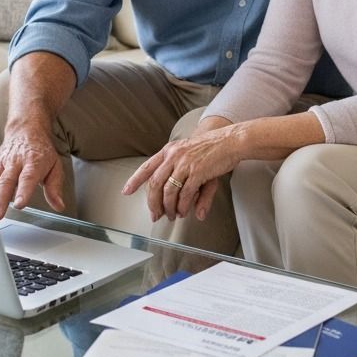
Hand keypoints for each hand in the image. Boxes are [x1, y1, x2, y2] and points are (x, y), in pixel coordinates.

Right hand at [0, 127, 64, 219]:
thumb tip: (58, 205)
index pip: (27, 178)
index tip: (20, 204)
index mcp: (33, 162)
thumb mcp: (55, 166)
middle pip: (6, 181)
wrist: (26, 130)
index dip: (23, 191)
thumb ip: (55, 187)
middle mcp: (15, 162)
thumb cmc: (40, 150)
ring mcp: (2, 163)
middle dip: (1, 199)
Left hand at [122, 126, 240, 223]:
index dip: (134, 181)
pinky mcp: (197, 171)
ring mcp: (185, 163)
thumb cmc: (210, 149)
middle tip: (155, 215)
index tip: (126, 191)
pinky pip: (185, 193)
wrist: (230, 140)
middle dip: (153, 203)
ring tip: (173, 215)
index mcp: (169, 151)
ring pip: (169, 191)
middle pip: (155, 184)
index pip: (146, 167)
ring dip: (169, 207)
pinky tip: (184, 211)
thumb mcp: (191, 159)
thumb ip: (181, 179)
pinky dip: (183, 206)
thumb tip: (177, 198)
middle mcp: (173, 155)